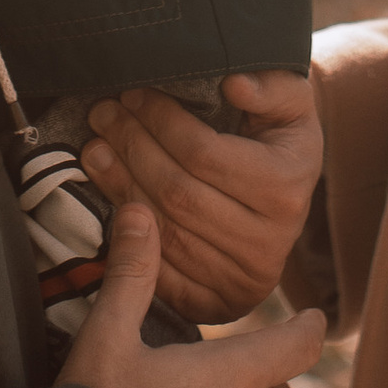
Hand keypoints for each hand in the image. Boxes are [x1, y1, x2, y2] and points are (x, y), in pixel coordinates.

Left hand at [78, 71, 323, 321]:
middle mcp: (269, 242)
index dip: (160, 121)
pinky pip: (160, 274)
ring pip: (163, 232)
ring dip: (120, 186)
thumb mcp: (291, 103)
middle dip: (131, 147)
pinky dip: (127, 236)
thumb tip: (233, 83)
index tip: (133, 94)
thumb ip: (271, 87)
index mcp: (286, 188)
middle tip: (102, 114)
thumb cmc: (280, 141)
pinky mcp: (218, 304)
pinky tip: (109, 197)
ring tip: (96, 148)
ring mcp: (243, 280)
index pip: (203, 153)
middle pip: (177, 193)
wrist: (288, 203)